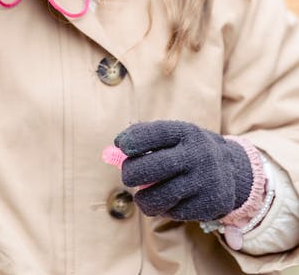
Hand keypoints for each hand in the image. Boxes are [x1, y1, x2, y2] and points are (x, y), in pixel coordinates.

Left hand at [114, 120, 252, 220]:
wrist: (232, 170)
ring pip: (159, 197)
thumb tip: (113, 151)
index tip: (121, 146)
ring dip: (143, 198)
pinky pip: (173, 212)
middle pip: (152, 168)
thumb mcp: (174, 137)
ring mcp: (204, 181)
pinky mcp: (209, 204)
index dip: (133, 140)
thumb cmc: (188, 150)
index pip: (155, 133)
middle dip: (131, 173)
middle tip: (128, 176)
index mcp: (187, 133)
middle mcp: (197, 155)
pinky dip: (164, 208)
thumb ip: (143, 140)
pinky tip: (169, 200)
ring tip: (144, 194)